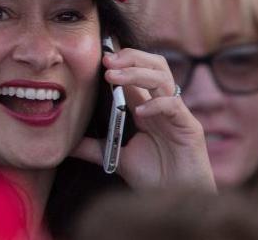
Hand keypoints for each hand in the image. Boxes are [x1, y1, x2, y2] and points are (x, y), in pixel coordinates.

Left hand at [72, 48, 215, 191]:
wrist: (177, 202)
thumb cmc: (155, 179)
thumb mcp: (117, 159)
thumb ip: (95, 148)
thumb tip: (67, 144)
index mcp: (147, 107)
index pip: (137, 72)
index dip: (121, 60)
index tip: (99, 56)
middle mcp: (163, 105)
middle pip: (154, 65)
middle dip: (130, 57)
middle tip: (106, 60)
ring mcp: (177, 114)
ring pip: (162, 78)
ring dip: (136, 72)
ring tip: (113, 76)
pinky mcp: (190, 128)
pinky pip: (173, 106)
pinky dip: (155, 104)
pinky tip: (140, 112)